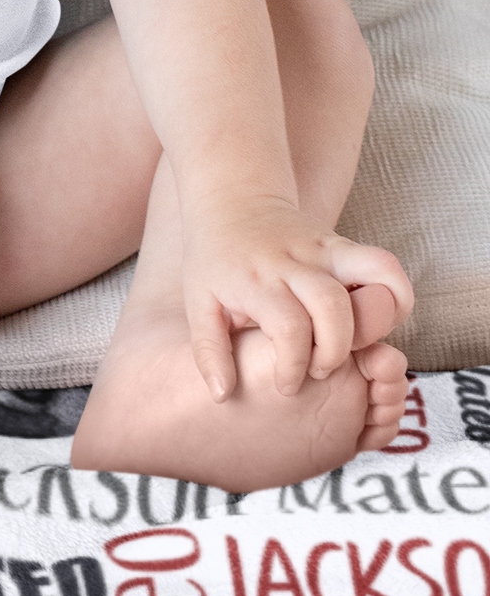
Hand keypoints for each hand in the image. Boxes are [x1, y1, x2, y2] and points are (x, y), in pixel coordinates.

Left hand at [181, 196, 413, 399]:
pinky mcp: (343, 244)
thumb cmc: (215, 261)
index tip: (286, 384)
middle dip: (334, 351)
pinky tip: (378, 320)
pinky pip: (385, 265)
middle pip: (334, 306)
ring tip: (356, 346)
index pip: (290, 327)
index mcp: (256, 280)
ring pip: (371, 276)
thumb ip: (208, 351)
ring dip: (375, 322)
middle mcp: (293, 262)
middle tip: (318, 369)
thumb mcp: (199, 304)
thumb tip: (224, 395)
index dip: (294, 365)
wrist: (234, 200)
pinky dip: (396, 295)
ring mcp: (323, 248)